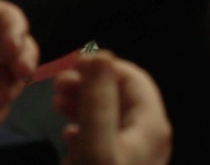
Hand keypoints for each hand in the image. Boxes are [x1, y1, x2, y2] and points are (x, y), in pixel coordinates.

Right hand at [54, 52, 171, 164]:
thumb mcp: (94, 149)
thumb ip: (98, 102)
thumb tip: (101, 55)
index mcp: (152, 126)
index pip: (134, 78)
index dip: (102, 66)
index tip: (71, 64)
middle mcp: (151, 139)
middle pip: (122, 97)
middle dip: (89, 84)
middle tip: (57, 84)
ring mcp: (138, 157)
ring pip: (112, 118)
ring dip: (84, 104)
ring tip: (57, 102)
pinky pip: (105, 141)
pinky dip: (86, 130)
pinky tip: (68, 134)